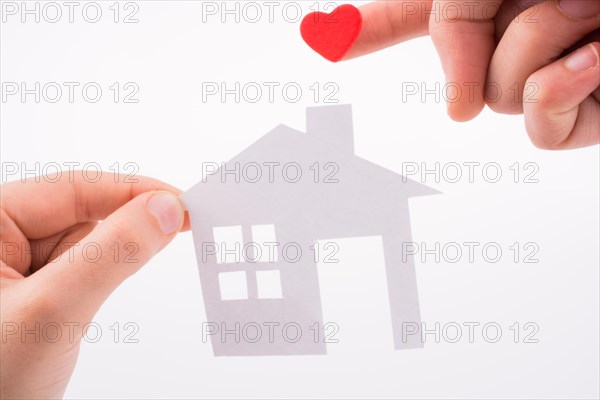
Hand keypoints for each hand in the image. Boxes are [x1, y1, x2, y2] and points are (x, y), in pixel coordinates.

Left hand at [0, 173, 186, 398]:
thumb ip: (112, 254)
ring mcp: (16, 265)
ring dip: (110, 264)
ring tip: (88, 302)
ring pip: (87, 244)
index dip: (135, 192)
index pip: (75, 188)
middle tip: (178, 237)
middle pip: (83, 214)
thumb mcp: (52, 310)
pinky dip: (102, 279)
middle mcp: (1, 236)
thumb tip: (166, 209)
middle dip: (124, 231)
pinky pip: (81, 269)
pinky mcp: (34, 290)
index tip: (184, 205)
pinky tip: (88, 305)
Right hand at [342, 0, 599, 148]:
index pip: (411, 16)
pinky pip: (542, 134)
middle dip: (488, 30)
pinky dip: (557, 93)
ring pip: (496, 100)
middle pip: (458, 62)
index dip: (368, 28)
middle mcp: (513, 29)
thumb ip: (448, 20)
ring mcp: (548, 70)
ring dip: (538, 46)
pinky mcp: (588, 113)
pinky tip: (593, 57)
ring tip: (588, 8)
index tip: (323, 40)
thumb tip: (459, 111)